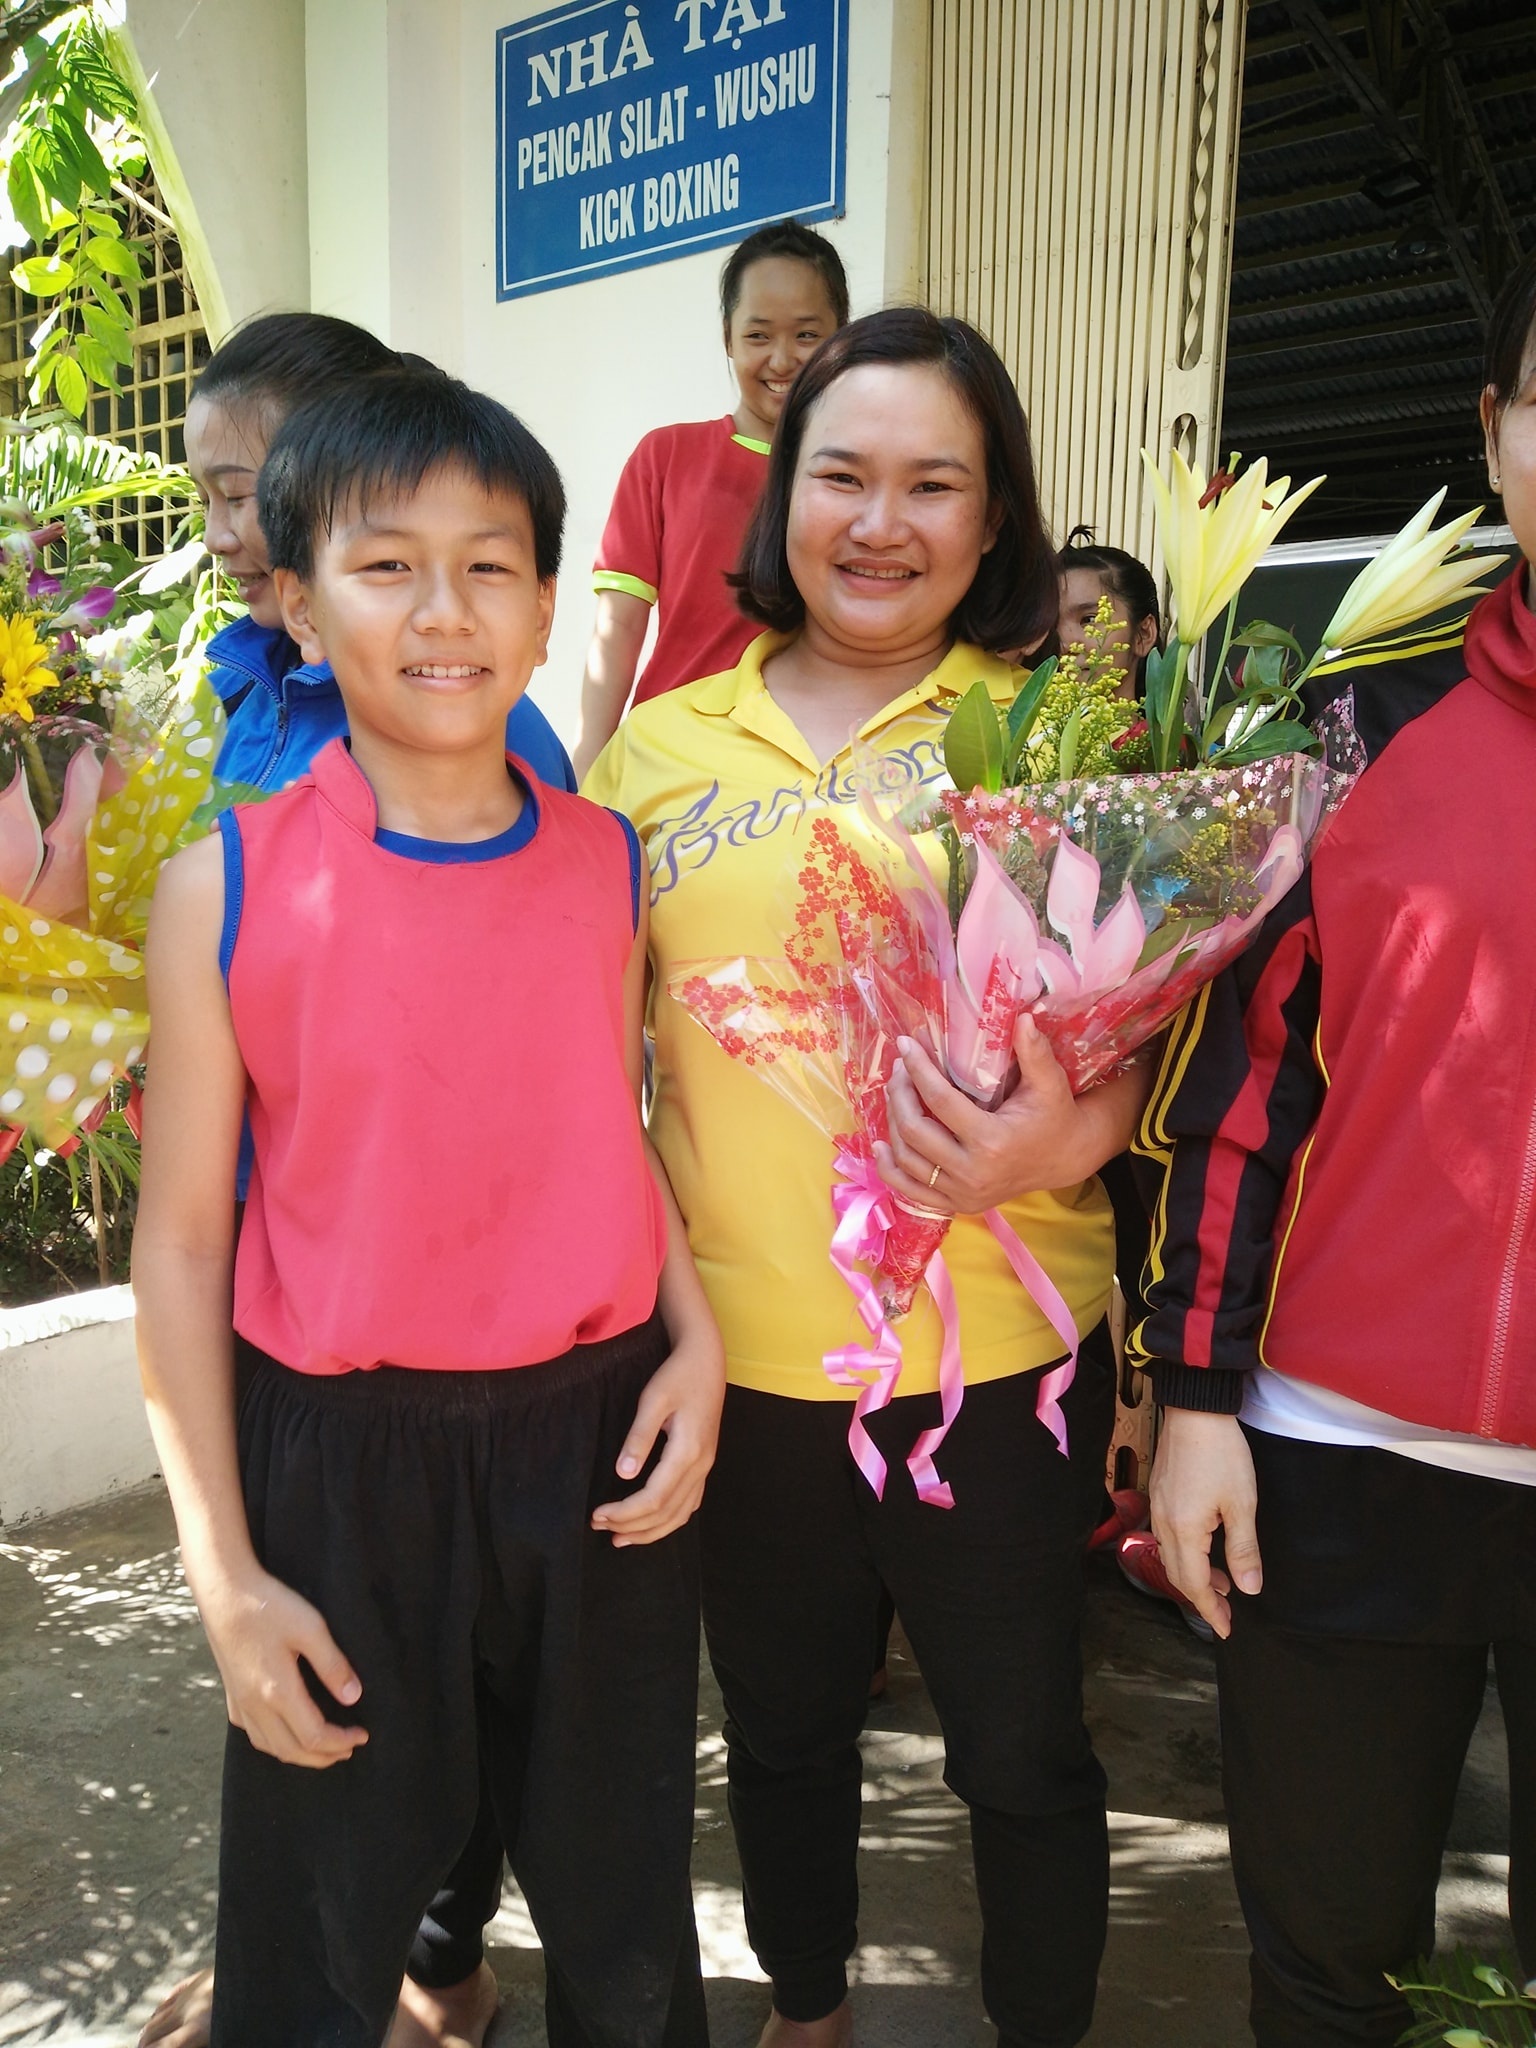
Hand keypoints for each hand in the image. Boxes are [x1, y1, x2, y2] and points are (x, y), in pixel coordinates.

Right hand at [194, 1563, 367, 1767]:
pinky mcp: (232, 1693)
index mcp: (278, 1691)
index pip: (314, 1736)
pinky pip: (252, 1733)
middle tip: (349, 1749)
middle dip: (324, 1756)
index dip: (341, 1742)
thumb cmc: (269, 1606)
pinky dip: (274, 1743)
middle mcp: (256, 1705)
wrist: (224, 1592)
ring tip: (323, 1748)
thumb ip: (333, 1665)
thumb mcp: (311, 1628)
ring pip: (269, 1747)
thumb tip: (353, 1697)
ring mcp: (240, 1701)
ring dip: (298, 1754)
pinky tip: (284, 1732)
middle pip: (291, 1751)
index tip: (362, 1735)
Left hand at [592, 1327, 724, 1546]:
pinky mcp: (704, 1463)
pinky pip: (689, 1504)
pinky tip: (651, 1524)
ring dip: (650, 1531)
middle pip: (666, 1512)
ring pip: (681, 1514)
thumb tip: (624, 1474)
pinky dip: (668, 1520)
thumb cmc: (677, 1375)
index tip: (598, 1515)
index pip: (654, 1498)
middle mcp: (701, 1465)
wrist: (707, 1360)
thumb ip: (639, 1437)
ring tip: (620, 1537)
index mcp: (688, 1452)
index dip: (625, 1513)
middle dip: (631, 1525)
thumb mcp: (654, 1399)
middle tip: (599, 1525)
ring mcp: (706, 1466)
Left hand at [875, 1015, 1091, 1215]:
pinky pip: (910, 1191)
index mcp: (993, 1142)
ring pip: (906, 1159)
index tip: (906, 1044)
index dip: (919, 1069)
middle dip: (900, 1093)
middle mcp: (973, 1173)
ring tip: (896, 1093)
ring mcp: (962, 1194)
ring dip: (893, 1123)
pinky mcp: (957, 1205)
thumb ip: (1035, 1051)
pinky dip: (890, 1168)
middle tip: (900, 1067)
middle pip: (914, 1131)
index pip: (940, 1101)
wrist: (1064, 1158)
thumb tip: (1023, 1017)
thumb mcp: (1049, 1083)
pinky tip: (882, 1143)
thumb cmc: (1054, 1114)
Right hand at [1149, 1408, 1262, 1639]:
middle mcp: (1163, 1523)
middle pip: (1177, 1575)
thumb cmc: (1222, 1454)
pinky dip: (1185, 1554)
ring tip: (1222, 1581)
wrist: (1196, 1409)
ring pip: (1170, 1556)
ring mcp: (1157, 1508)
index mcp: (1184, 1530)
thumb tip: (1249, 1587)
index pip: (1195, 1584)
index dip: (1210, 1611)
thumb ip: (1243, 1549)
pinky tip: (1205, 1547)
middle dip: (1201, 1598)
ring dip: (1194, 1575)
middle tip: (1226, 1612)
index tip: (1226, 1629)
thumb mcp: (1242, 1504)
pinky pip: (1167, 1537)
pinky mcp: (1159, 1493)